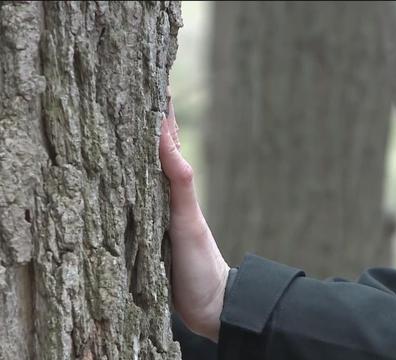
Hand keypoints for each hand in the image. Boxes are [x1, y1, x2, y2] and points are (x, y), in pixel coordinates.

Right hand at [159, 90, 228, 341]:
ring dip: (146, 146)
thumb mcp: (187, 221)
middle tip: (145, 91)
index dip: (162, 116)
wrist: (209, 303)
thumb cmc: (199, 264)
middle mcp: (171, 196)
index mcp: (179, 188)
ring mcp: (163, 213)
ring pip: (151, 172)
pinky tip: (131, 175)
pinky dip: (137, 179)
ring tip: (137, 122)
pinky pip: (143, 197)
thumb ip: (178, 182)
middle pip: (160, 152)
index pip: (168, 143)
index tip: (157, 83)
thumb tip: (166, 137)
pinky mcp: (153, 232)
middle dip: (153, 123)